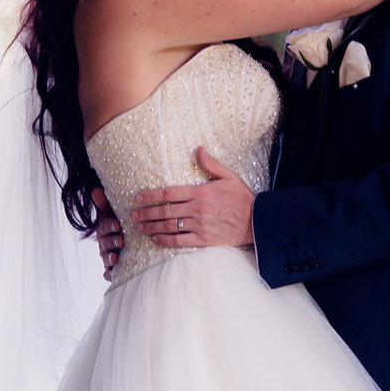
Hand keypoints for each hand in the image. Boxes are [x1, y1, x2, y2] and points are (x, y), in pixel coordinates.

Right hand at [90, 187, 124, 280]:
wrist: (125, 236)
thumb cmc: (119, 221)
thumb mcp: (114, 211)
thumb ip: (105, 202)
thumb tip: (96, 190)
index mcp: (105, 228)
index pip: (105, 226)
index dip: (110, 226)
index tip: (117, 225)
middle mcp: (104, 242)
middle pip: (106, 243)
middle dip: (112, 242)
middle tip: (121, 241)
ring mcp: (108, 254)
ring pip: (107, 257)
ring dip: (110, 258)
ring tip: (116, 259)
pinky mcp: (112, 266)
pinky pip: (108, 271)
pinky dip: (109, 274)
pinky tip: (111, 276)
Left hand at [130, 148, 256, 249]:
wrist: (257, 220)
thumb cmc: (242, 198)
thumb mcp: (229, 176)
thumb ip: (211, 164)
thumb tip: (199, 149)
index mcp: (200, 193)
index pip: (169, 193)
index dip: (151, 195)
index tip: (138, 198)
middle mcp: (197, 209)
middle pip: (165, 211)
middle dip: (146, 213)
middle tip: (132, 214)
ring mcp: (199, 226)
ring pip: (169, 227)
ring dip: (151, 227)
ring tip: (139, 227)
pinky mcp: (204, 240)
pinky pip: (180, 241)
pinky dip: (165, 240)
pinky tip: (155, 239)